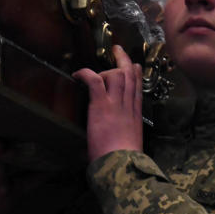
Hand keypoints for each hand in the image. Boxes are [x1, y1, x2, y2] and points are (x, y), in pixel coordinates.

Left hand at [73, 45, 143, 163]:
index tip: (134, 65)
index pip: (137, 88)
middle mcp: (127, 105)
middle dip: (123, 60)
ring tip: (92, 64)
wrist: (121, 164)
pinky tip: (77, 74)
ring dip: (105, 67)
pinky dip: (86, 73)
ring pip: (116, 74)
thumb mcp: (130, 144)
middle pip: (129, 75)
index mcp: (135, 115)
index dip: (136, 74)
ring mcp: (115, 103)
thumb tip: (118, 138)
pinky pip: (95, 80)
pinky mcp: (101, 105)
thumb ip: (125, 135)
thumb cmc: (124, 160)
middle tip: (118, 49)